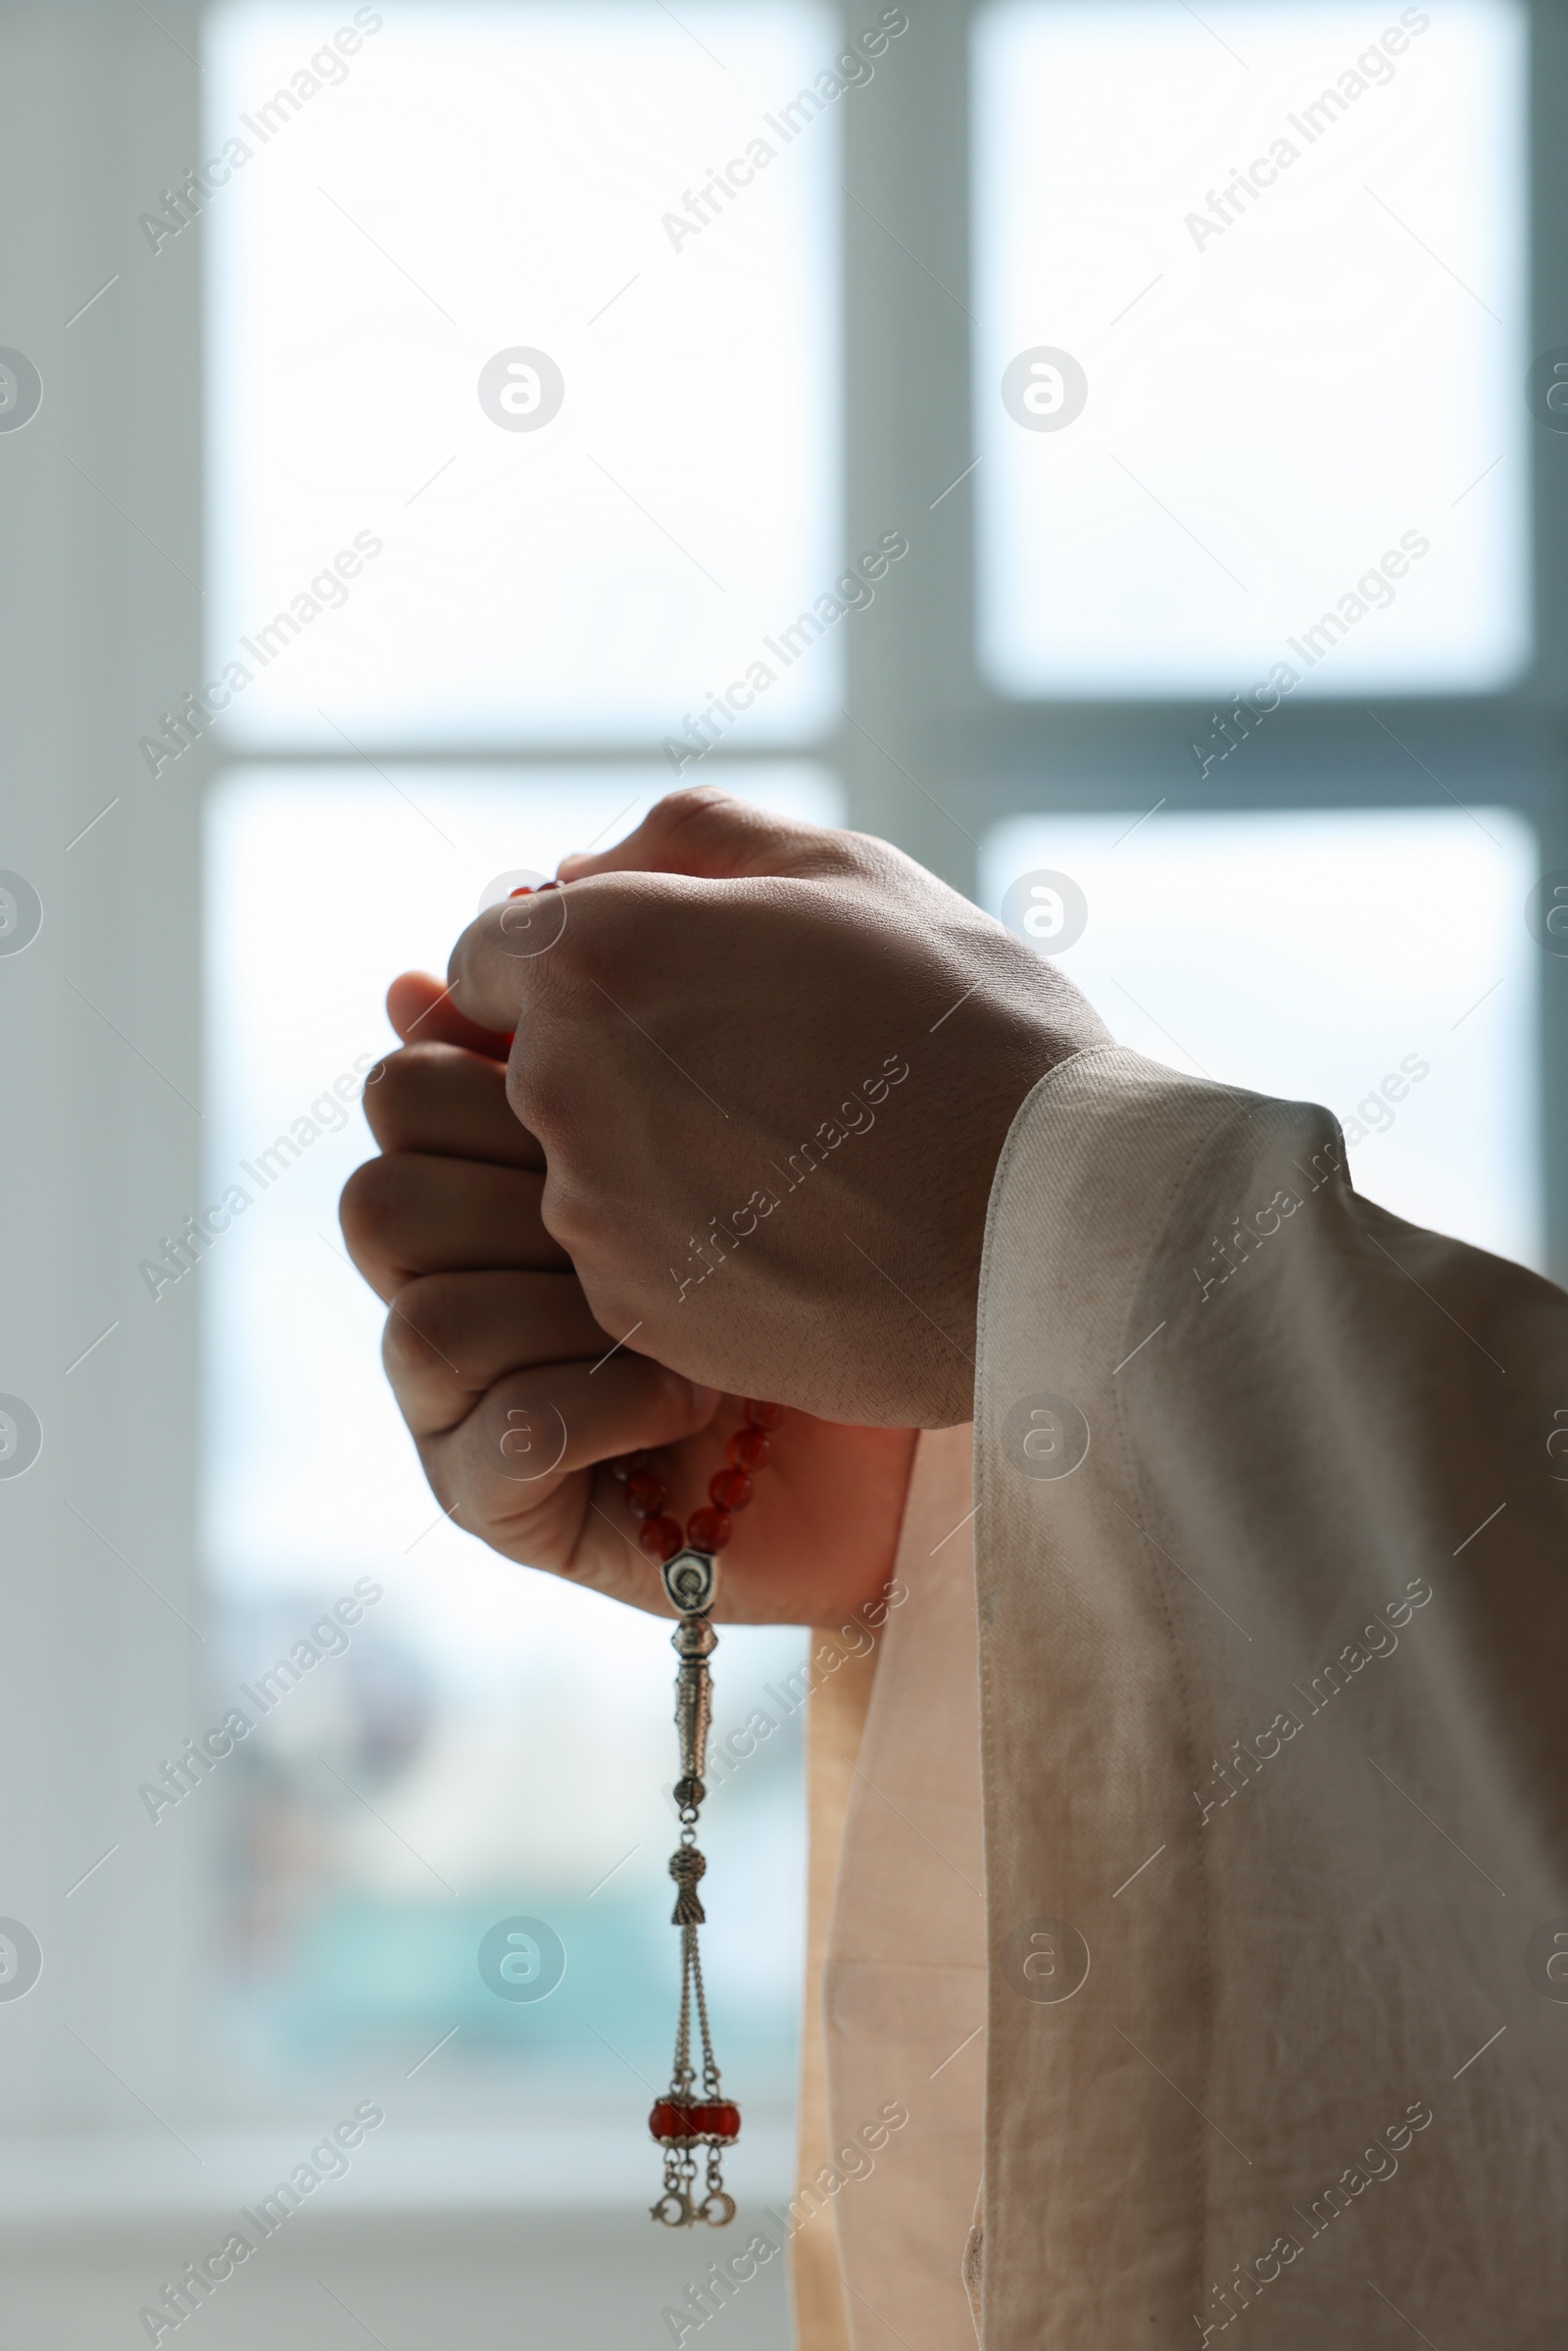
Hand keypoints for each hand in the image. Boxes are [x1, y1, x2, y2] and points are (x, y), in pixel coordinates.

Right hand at [339, 974, 916, 1622]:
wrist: (941, 1387)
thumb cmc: (850, 1218)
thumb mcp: (732, 1070)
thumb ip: (596, 1002)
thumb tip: (414, 980)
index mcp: (490, 1158)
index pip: (402, 1088)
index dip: (504, 1081)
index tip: (640, 1092)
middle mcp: (458, 1271)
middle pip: (382, 1204)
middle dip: (530, 1206)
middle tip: (664, 1217)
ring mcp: (465, 1394)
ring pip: (427, 1322)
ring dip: (576, 1317)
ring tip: (697, 1320)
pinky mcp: (501, 1499)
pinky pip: (501, 1432)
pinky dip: (609, 1405)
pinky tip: (698, 1396)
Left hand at [446, 789, 1107, 1425]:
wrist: (1051, 1225)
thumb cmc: (965, 1027)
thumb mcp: (844, 870)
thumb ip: (684, 841)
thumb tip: (576, 872)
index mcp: (596, 954)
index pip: (484, 957)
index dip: (564, 964)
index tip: (648, 987)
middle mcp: (561, 1084)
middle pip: (533, 1065)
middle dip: (617, 1058)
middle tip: (760, 1070)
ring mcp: (591, 1212)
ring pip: (582, 1169)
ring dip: (656, 1157)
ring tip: (800, 1156)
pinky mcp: (636, 1310)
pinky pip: (627, 1261)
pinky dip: (688, 1245)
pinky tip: (799, 1231)